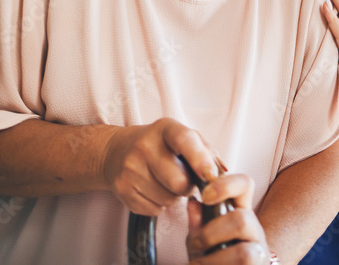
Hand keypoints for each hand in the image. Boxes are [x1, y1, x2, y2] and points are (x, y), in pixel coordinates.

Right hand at [102, 117, 220, 215]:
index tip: (210, 176)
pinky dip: (159, 204)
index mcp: (165, 129)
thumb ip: (206, 151)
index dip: (200, 160)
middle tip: (184, 179)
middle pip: (179, 181)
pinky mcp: (122, 189)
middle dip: (188, 186)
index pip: (184, 140)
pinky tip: (154, 189)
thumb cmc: (160, 145)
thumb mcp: (182, 136)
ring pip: (168, 199)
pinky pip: (154, 209)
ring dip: (174, 196)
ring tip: (166, 182)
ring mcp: (130, 169)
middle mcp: (144, 147)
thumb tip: (222, 173)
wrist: (117, 151)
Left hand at [186, 174, 269, 262]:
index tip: (204, 196)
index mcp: (240, 212)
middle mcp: (254, 229)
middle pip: (242, 220)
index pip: (245, 184)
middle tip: (196, 244)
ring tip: (199, 263)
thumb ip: (197, 223)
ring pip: (244, 252)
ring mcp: (259, 252)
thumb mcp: (200, 240)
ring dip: (214, 259)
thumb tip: (193, 202)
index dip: (226, 185)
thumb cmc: (213, 258)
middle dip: (211, 233)